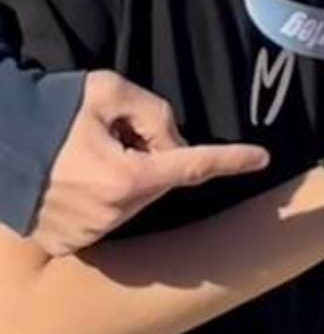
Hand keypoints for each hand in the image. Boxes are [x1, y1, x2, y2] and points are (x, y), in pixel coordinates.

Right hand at [29, 71, 269, 255]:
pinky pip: (105, 217)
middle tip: (118, 136)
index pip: (193, 167)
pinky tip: (75, 179)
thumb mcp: (108, 91)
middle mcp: (111, 213)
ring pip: (134, 201)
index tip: (261, 158)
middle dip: (154, 158)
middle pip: (160, 182)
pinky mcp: (68, 243)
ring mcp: (88, 233)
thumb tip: (173, 143)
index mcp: (126, 177)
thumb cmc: (52, 111)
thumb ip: (155, 113)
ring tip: (88, 156)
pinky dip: (103, 198)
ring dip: (128, 179)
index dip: (231, 159)